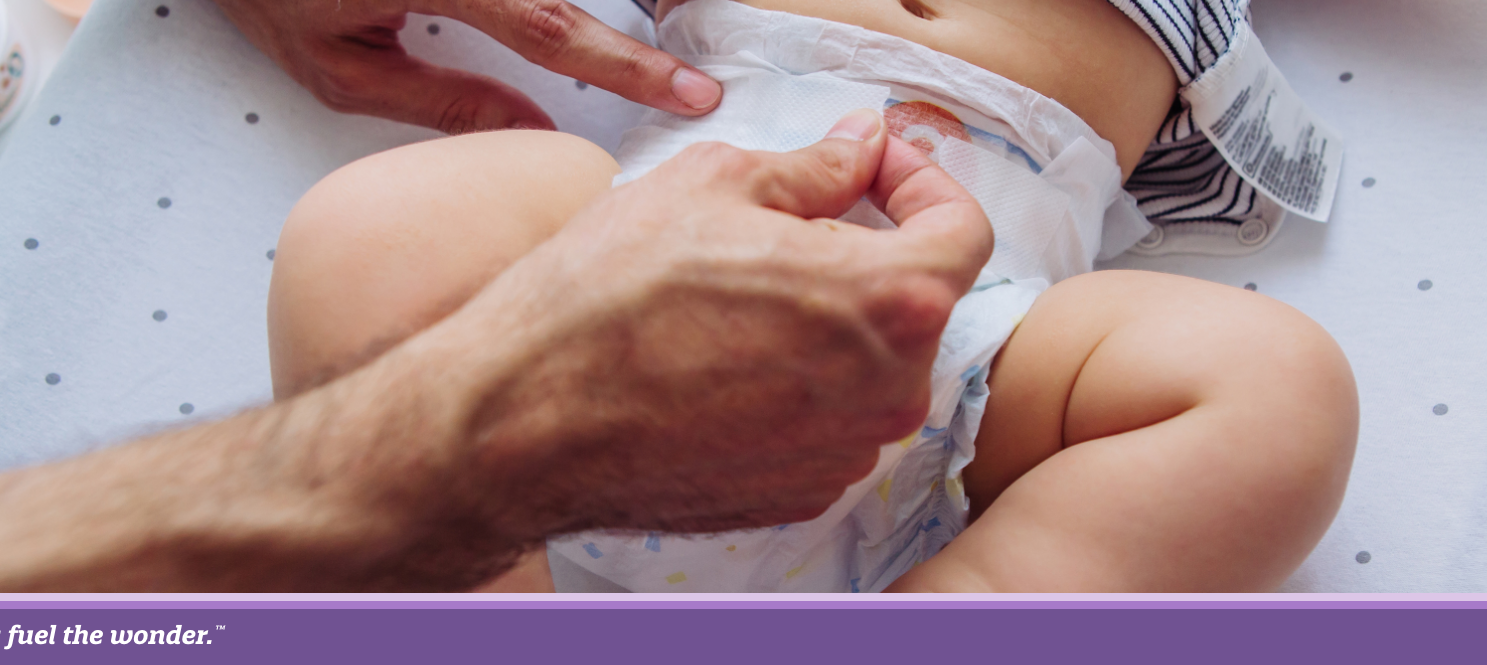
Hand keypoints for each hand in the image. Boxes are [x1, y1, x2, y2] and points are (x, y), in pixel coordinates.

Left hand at [213, 0, 722, 132]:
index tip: (687, 91)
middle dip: (649, 12)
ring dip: (623, 3)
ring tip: (668, 25)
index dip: (624, 65)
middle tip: (696, 68)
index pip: (549, 25)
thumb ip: (445, 99)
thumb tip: (534, 130)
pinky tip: (627, 12)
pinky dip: (577, 0)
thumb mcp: (339, 69)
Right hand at [387, 109, 993, 538]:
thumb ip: (815, 169)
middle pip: (912, 303)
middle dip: (862, 254)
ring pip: (865, 366)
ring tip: (730, 301)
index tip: (876, 169)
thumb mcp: (711, 187)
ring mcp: (844, 453)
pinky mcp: (798, 493)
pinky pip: (823, 421)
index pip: (963, 231)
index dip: (922, 185)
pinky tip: (717, 362)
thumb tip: (858, 149)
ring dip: (824, 324)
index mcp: (888, 301)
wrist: (522, 421)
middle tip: (782, 226)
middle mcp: (887, 391)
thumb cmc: (604, 301)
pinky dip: (793, 385)